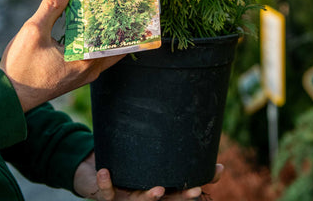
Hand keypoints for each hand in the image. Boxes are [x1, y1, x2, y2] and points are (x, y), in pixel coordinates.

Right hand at [0, 0, 123, 111]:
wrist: (9, 96)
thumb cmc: (20, 67)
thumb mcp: (33, 32)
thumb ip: (50, 8)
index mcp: (85, 61)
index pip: (113, 38)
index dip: (117, 18)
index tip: (117, 1)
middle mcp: (91, 70)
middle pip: (114, 44)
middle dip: (114, 24)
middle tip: (112, 3)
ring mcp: (86, 75)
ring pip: (105, 50)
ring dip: (104, 32)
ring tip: (102, 10)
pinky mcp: (78, 75)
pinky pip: (95, 56)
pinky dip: (95, 41)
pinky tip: (87, 25)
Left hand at [74, 152, 223, 199]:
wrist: (95, 174)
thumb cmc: (126, 165)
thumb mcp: (145, 154)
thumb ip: (162, 144)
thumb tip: (184, 119)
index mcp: (159, 187)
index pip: (183, 188)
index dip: (199, 181)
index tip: (217, 170)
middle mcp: (146, 196)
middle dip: (182, 197)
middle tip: (196, 189)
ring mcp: (127, 198)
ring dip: (150, 198)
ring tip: (158, 189)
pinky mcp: (106, 195)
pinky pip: (106, 192)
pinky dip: (106, 183)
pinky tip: (106, 171)